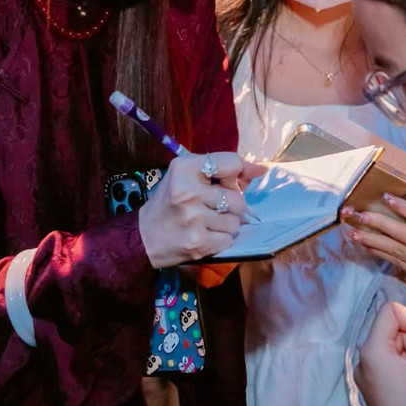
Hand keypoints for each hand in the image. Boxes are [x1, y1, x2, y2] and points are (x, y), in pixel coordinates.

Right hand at [137, 151, 267, 267]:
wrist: (144, 236)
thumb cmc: (169, 203)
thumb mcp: (186, 177)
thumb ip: (220, 171)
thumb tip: (260, 169)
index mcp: (184, 169)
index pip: (231, 163)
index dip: (243, 170)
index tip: (251, 174)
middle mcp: (189, 191)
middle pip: (237, 197)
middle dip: (232, 204)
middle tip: (213, 206)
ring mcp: (194, 218)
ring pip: (236, 220)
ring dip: (227, 223)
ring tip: (207, 222)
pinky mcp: (198, 242)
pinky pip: (229, 238)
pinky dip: (221, 238)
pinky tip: (204, 234)